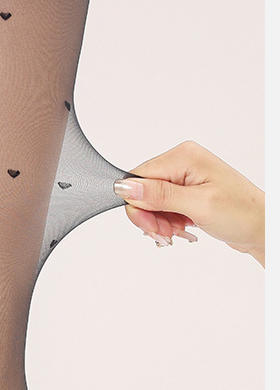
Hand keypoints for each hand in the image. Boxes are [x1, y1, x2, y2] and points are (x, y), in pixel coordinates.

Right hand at [113, 142, 263, 263]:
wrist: (263, 227)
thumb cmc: (241, 213)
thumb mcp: (198, 205)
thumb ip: (160, 195)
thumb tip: (126, 187)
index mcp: (184, 156)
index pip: (139, 177)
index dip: (139, 206)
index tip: (152, 227)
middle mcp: (183, 161)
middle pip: (143, 190)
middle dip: (151, 216)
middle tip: (167, 233)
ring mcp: (185, 176)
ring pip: (151, 201)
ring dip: (160, 222)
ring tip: (180, 232)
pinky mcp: (188, 190)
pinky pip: (163, 205)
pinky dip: (168, 221)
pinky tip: (182, 228)